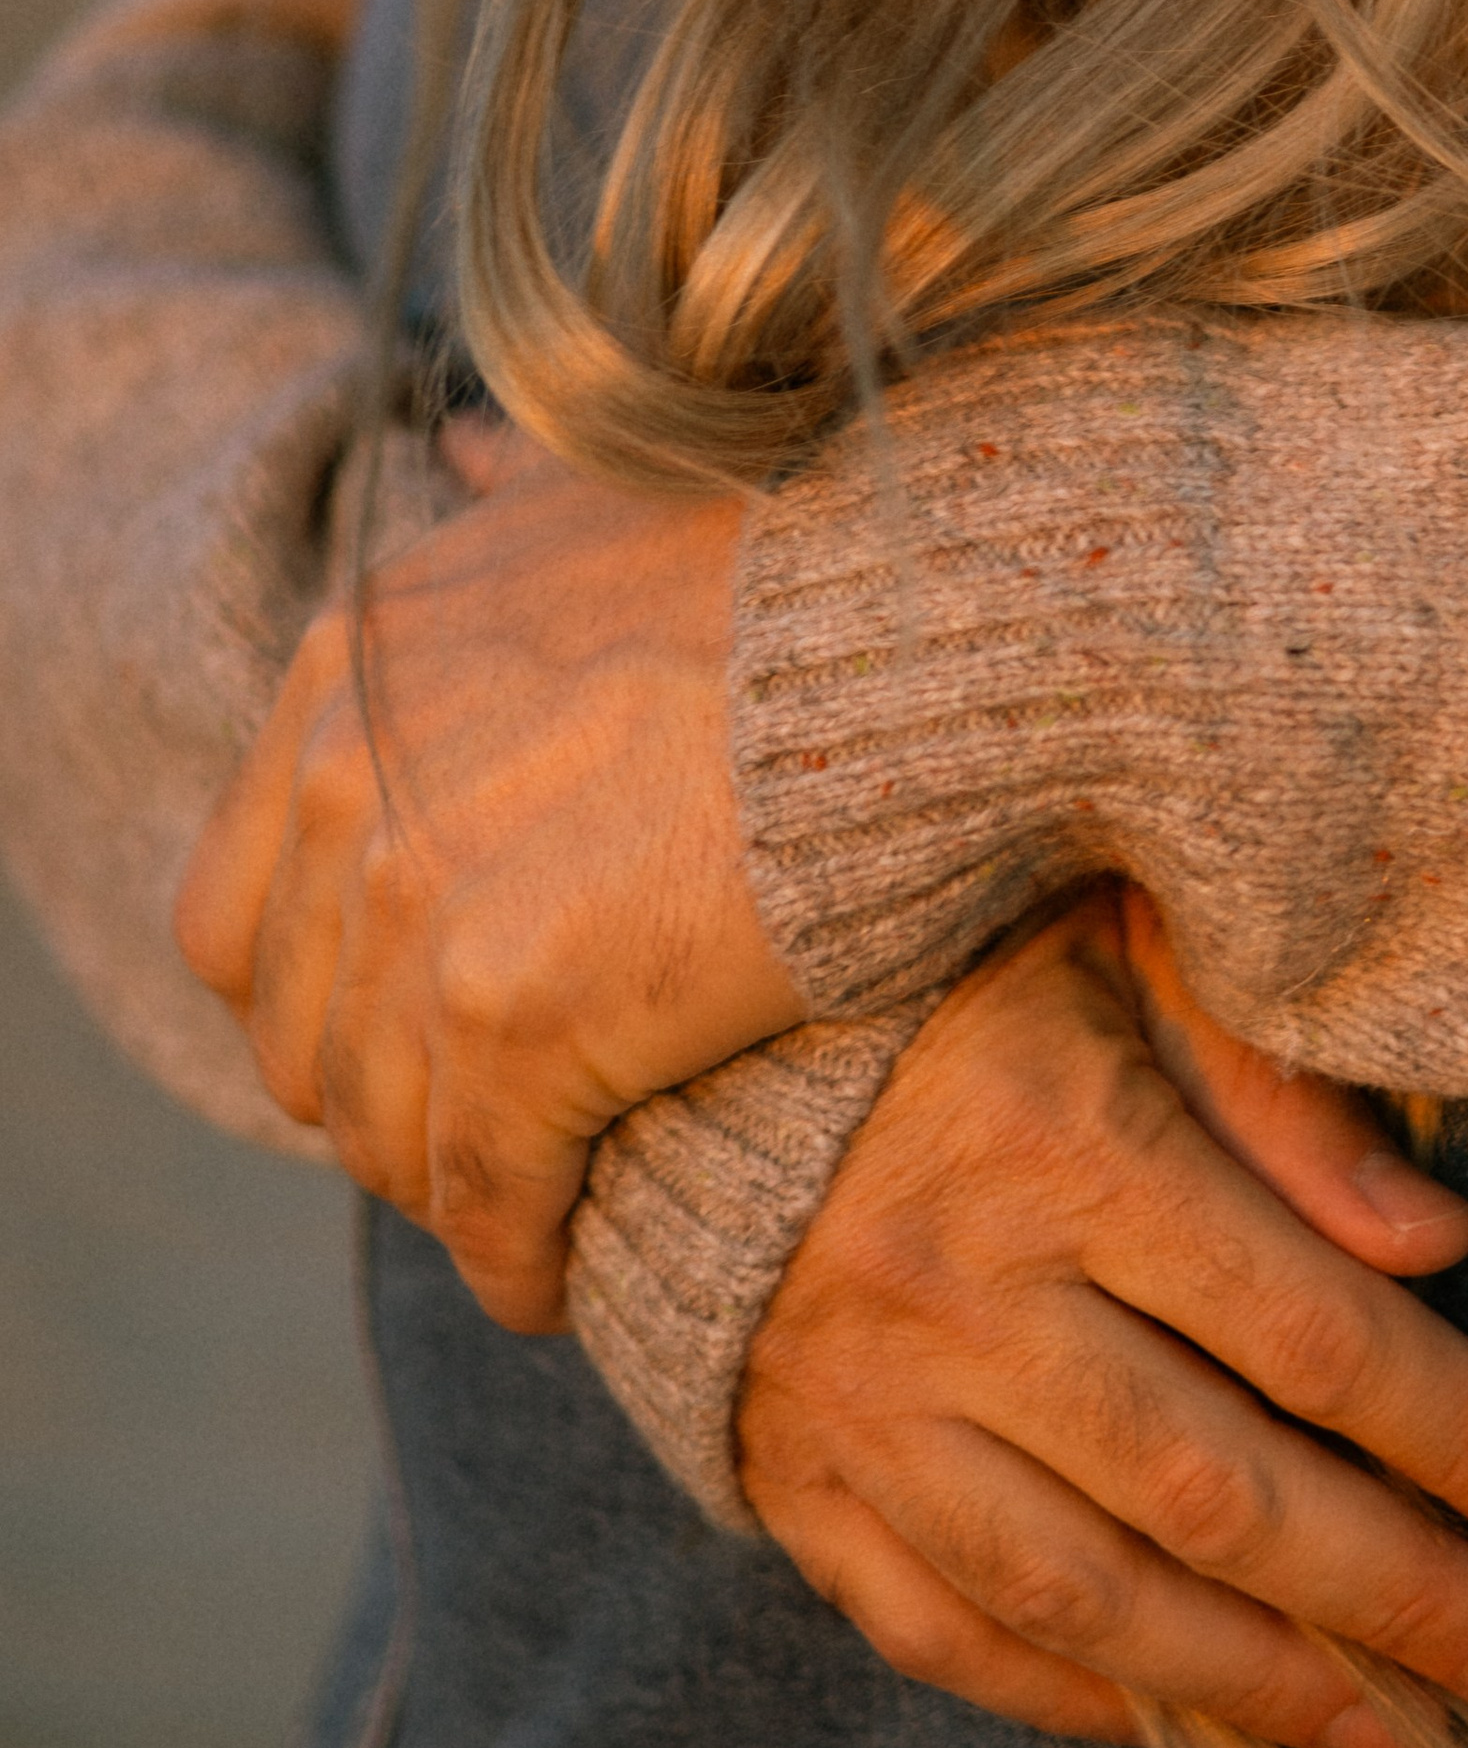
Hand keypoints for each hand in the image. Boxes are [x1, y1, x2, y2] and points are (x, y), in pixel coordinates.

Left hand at [175, 422, 803, 1331]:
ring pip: (385, 1132)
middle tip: (479, 1153)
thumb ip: (506, 509)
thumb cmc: (823, 559)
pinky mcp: (515, 1021)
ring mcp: (421, 907)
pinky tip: (554, 1282)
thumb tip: (465, 465)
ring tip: (526, 1225)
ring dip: (449, 1195)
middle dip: (386, 1111)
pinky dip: (511, 1257)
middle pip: (306, 1039)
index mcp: (355, 667)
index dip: (325, 1003)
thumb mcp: (607, 492)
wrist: (941, 616)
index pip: (245, 914)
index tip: (412, 1042)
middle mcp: (351, 783)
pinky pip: (480, 1195)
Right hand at [739, 887, 1467, 1747]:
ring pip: (1090, 1596)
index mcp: (1063, 1144)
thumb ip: (1278, 1077)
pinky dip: (1077, 1702)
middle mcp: (958, 1293)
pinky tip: (1202, 1729)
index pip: (1316, 1338)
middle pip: (1224, 1495)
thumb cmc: (947, 965)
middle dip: (1410, 1602)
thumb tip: (1438, 1239)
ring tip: (1413, 1736)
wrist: (661, 1023)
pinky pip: (943, 1632)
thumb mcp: (1116, 943)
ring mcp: (860, 1405)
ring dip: (1270, 1688)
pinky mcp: (791, 1478)